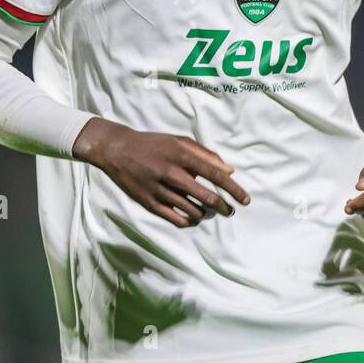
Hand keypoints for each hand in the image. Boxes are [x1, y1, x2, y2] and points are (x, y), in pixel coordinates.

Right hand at [72, 117, 249, 228]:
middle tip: (230, 210)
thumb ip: (205, 154)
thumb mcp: (179, 141)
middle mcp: (172, 174)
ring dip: (206, 214)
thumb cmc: (154, 144)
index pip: (215, 175)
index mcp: (182, 155)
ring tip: (209, 211)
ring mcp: (160, 190)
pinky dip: (189, 222)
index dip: (233, 189)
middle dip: (224, 207)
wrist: (118, 150)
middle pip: (207, 197)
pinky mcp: (149, 203)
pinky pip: (176, 220)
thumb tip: (229, 170)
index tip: (245, 200)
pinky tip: (193, 218)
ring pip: (193, 211)